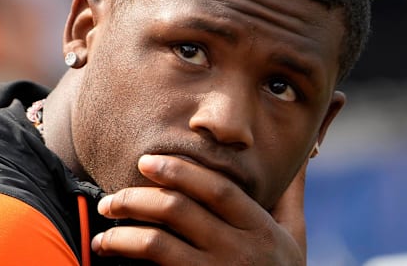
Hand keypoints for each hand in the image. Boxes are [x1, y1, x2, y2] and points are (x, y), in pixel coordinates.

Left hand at [91, 155, 307, 264]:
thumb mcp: (295, 238)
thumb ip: (291, 195)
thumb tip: (303, 151)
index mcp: (261, 229)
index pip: (216, 189)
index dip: (179, 171)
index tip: (145, 161)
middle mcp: (240, 251)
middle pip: (179, 210)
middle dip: (136, 198)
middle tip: (110, 200)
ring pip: (158, 243)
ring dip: (122, 233)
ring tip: (102, 234)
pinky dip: (128, 257)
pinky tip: (112, 251)